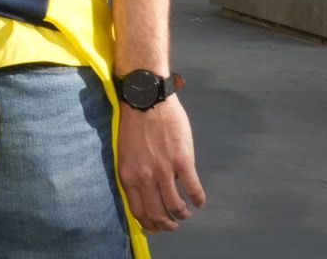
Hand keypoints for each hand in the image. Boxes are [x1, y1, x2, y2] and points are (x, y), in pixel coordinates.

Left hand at [115, 94, 204, 232]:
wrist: (145, 100)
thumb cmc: (133, 123)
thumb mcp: (126, 153)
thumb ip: (135, 173)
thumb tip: (146, 191)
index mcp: (128, 175)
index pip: (138, 210)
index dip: (149, 223)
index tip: (156, 226)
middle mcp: (145, 177)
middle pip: (158, 213)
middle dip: (167, 224)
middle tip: (173, 225)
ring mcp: (164, 170)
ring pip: (176, 205)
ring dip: (182, 214)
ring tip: (185, 213)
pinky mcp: (183, 161)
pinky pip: (194, 189)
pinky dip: (198, 199)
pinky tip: (199, 201)